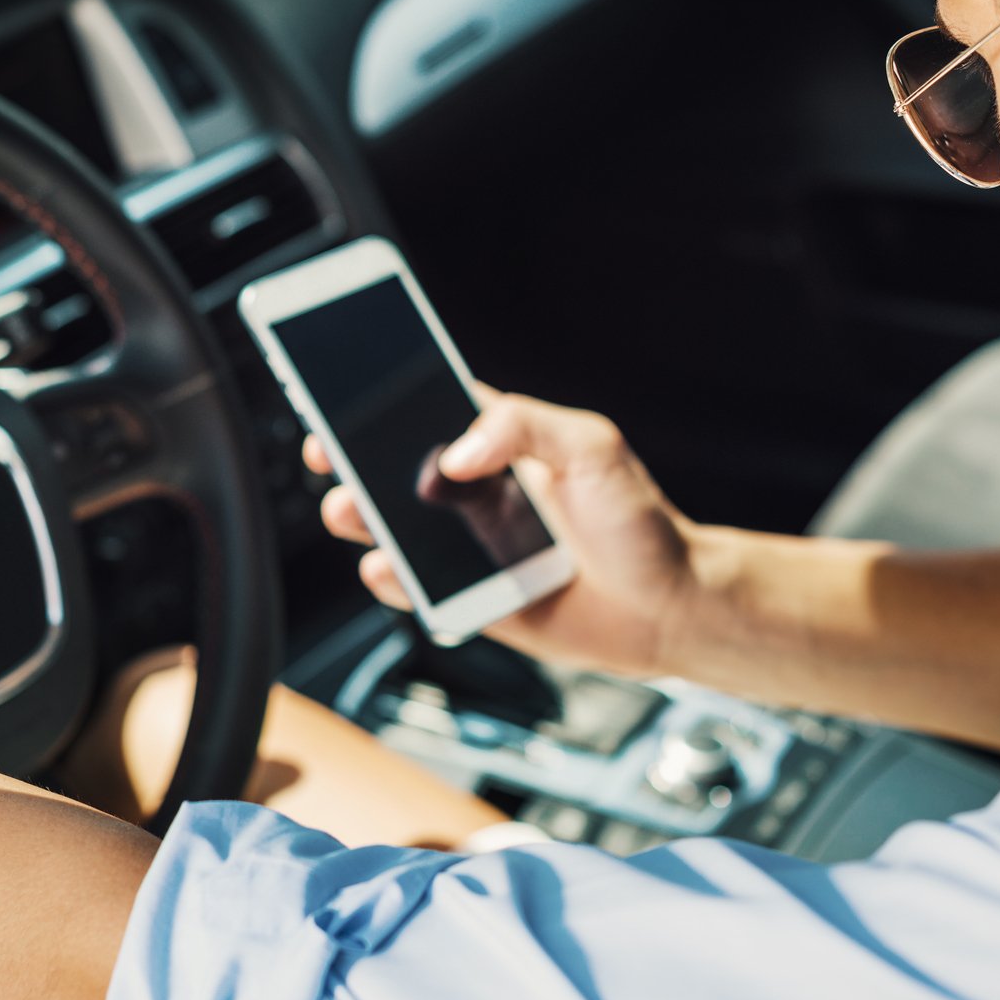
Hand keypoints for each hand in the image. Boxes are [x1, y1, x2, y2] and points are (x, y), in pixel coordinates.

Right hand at [305, 390, 700, 678]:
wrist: (669, 608)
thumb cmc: (640, 522)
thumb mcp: (592, 447)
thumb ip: (523, 427)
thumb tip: (457, 452)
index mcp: (501, 444)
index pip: (429, 409)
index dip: (381, 399)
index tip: (342, 391)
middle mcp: (477, 492)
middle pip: (394, 468)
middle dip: (352, 457)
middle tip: (329, 450)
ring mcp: (469, 545)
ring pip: (393, 528)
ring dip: (360, 517)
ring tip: (349, 510)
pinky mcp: (471, 598)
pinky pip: (415, 589)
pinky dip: (389, 580)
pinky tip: (385, 568)